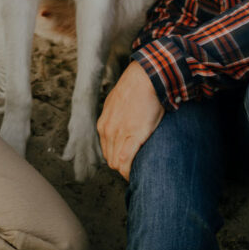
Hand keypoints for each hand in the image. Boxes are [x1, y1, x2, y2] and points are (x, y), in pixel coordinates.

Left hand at [97, 60, 163, 179]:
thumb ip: (115, 119)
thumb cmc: (136, 90)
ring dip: (127, 170)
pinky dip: (130, 170)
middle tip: (136, 167)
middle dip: (122, 167)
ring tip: (140, 169)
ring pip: (117, 164)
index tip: (129, 162)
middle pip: (111, 160)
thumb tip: (121, 127)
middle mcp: (107, 130)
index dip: (118, 159)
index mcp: (103, 124)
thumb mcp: (117, 104)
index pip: (107, 152)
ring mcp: (118, 133)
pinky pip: (125, 161)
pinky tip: (139, 171)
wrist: (144, 78)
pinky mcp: (133, 135)